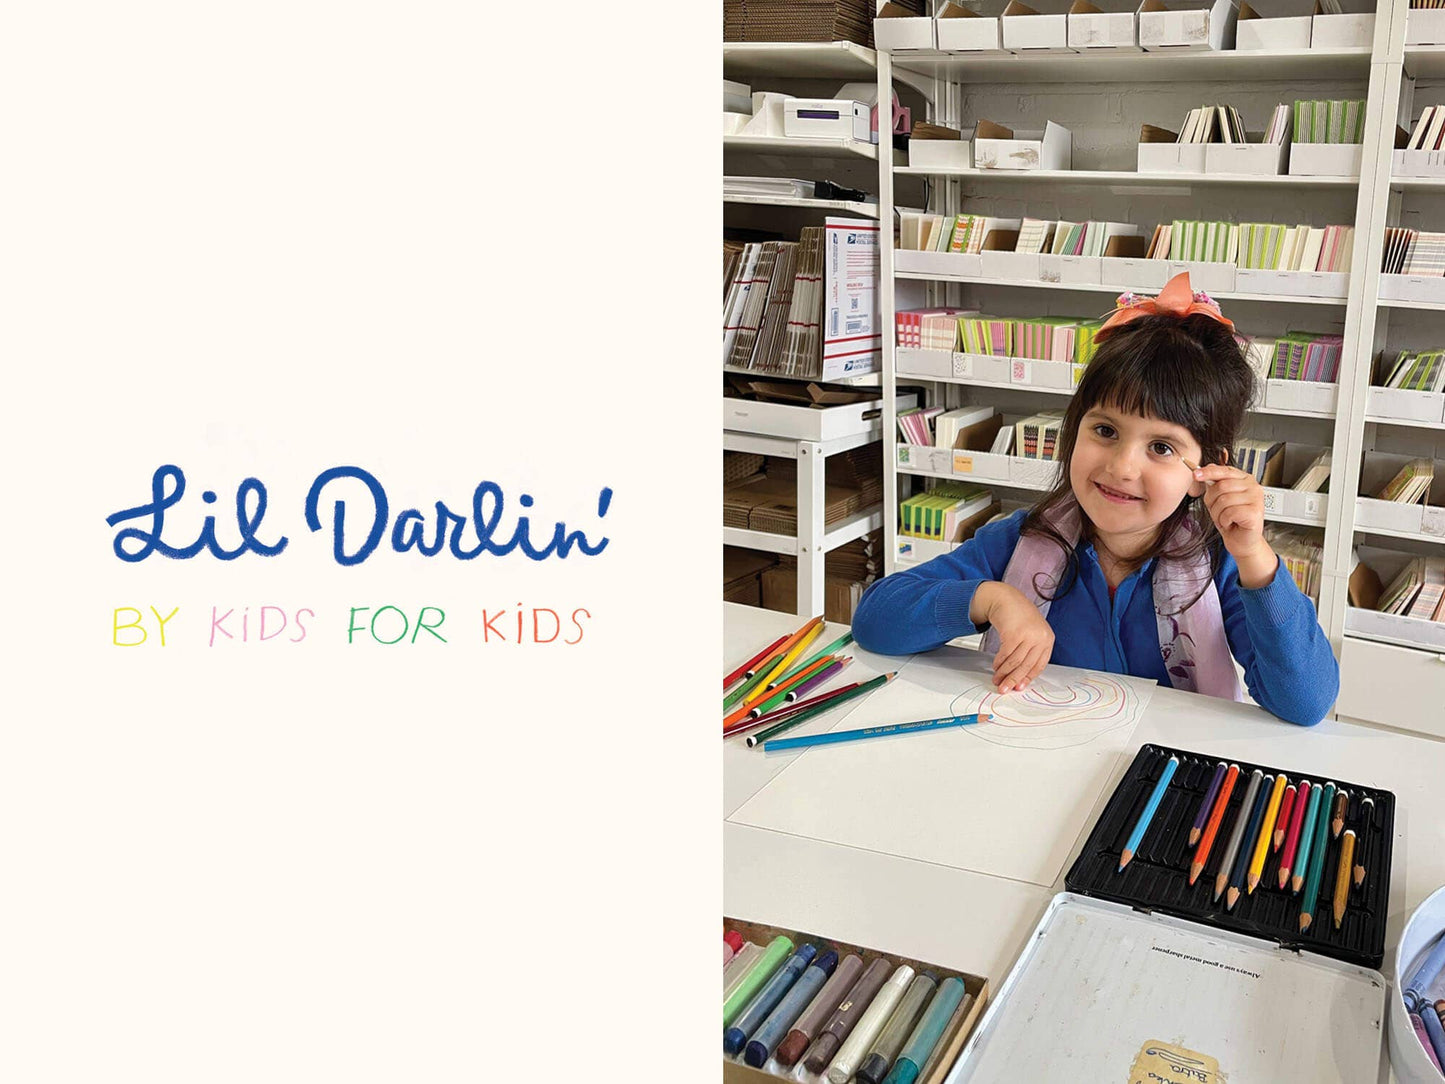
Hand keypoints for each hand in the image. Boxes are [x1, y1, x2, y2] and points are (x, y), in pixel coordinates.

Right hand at [973, 582, 1053, 693]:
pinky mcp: (1014, 634)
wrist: (1006, 598)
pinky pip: (1005, 654)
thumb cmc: (1018, 615)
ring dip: (1003, 673)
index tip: (1018, 687)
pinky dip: (999, 662)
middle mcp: (1040, 637)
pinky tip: (995, 666)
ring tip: (996, 679)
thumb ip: (1030, 650)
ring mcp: (1028, 635)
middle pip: (1026, 665)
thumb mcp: (1031, 632)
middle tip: (1004, 688)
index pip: (1039, 665)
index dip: (1027, 678)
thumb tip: (1020, 675)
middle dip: (1013, 680)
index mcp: (1047, 639)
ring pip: (1014, 662)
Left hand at [1193, 463, 1276, 587]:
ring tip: (1226, 518)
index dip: (1209, 472)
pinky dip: (1225, 520)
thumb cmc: (1231, 520)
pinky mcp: (1255, 512)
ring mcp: (1256, 499)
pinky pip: (1230, 512)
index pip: (1225, 470)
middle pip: (1221, 486)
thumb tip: (1207, 468)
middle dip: (1212, 501)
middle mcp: (1253, 486)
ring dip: (1218, 513)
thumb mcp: (1217, 499)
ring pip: (1224, 500)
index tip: (1195, 474)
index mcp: (1244, 479)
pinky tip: (1232, 523)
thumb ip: (1214, 484)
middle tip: (1218, 511)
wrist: (1241, 541)